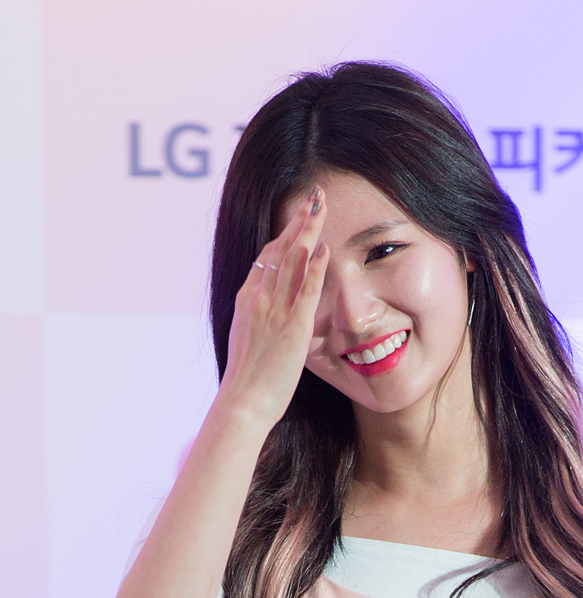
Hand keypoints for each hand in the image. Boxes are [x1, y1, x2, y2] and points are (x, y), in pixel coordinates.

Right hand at [219, 188, 329, 427]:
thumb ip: (259, 321)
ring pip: (292, 260)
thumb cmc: (248, 381)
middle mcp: (258, 299)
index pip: (267, 258)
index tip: (296, 218)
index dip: (283, 235)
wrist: (243, 402)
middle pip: (280, 248)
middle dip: (297, 220)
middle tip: (313, 196)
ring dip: (307, 230)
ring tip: (321, 206)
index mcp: (247, 301)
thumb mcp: (248, 341)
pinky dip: (314, 268)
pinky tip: (324, 250)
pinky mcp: (293, 327)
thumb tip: (267, 317)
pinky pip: (305, 290)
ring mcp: (274, 310)